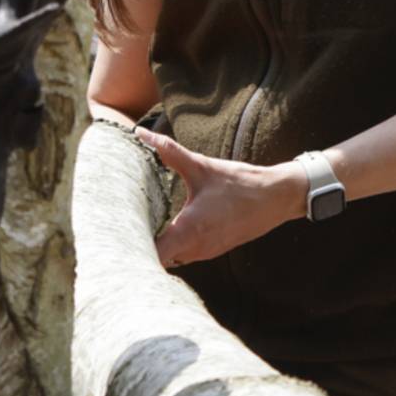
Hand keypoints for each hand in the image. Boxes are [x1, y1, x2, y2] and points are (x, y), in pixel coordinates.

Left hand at [135, 130, 304, 267]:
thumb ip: (169, 152)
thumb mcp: (202, 167)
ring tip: (137, 230)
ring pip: (170, 259)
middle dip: (139, 246)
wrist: (277, 199)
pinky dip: (171, 247)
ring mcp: (204, 253)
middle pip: (156, 260)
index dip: (132, 248)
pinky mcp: (212, 251)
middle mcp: (195, 249)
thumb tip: (142, 135)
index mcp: (189, 230)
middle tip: (121, 229)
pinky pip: (183, 255)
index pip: (151, 254)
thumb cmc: (241, 184)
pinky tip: (162, 230)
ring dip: (155, 247)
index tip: (118, 236)